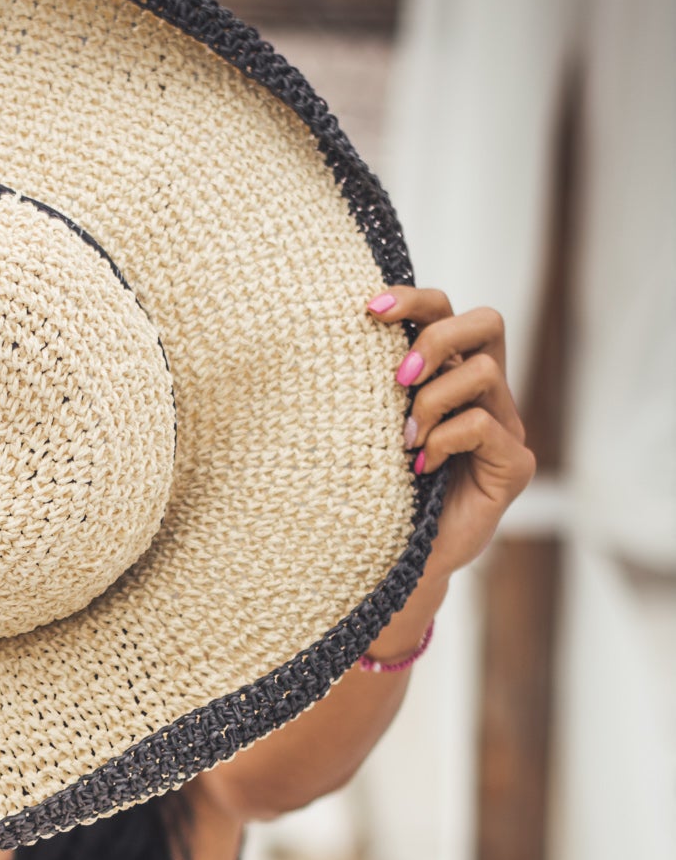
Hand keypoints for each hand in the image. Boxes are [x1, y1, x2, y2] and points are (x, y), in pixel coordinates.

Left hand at [367, 286, 535, 581]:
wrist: (400, 560)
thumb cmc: (377, 491)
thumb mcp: (368, 427)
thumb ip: (371, 385)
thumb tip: (344, 332)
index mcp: (449, 374)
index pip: (445, 311)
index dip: (414, 300)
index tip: (368, 311)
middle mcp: (484, 392)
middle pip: (486, 321)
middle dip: (437, 339)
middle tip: (399, 378)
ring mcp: (506, 427)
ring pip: (482, 372)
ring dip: (432, 402)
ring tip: (405, 442)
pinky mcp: (514, 464)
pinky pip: (483, 424)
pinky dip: (445, 440)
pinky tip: (422, 468)